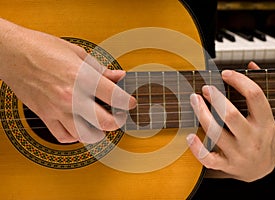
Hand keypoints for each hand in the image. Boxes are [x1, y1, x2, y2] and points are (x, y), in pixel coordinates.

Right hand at [0, 18, 135, 142]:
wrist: (12, 52)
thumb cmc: (42, 48)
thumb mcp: (77, 53)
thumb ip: (101, 69)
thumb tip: (118, 76)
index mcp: (82, 78)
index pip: (116, 97)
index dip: (128, 102)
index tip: (130, 103)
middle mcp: (72, 97)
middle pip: (105, 122)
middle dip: (117, 121)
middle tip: (118, 115)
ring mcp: (58, 109)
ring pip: (86, 135)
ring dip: (97, 131)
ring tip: (98, 122)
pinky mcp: (45, 116)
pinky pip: (64, 137)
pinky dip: (75, 136)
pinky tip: (78, 126)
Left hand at [187, 62, 274, 181]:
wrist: (262, 171)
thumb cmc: (262, 139)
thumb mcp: (267, 116)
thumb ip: (257, 91)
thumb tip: (250, 65)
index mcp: (265, 123)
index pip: (255, 96)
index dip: (239, 80)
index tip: (225, 73)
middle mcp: (252, 138)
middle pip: (230, 115)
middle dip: (215, 98)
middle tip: (205, 88)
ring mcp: (239, 154)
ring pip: (216, 133)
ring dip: (201, 114)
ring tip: (194, 100)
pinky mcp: (227, 165)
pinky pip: (208, 158)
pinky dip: (197, 147)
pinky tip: (190, 135)